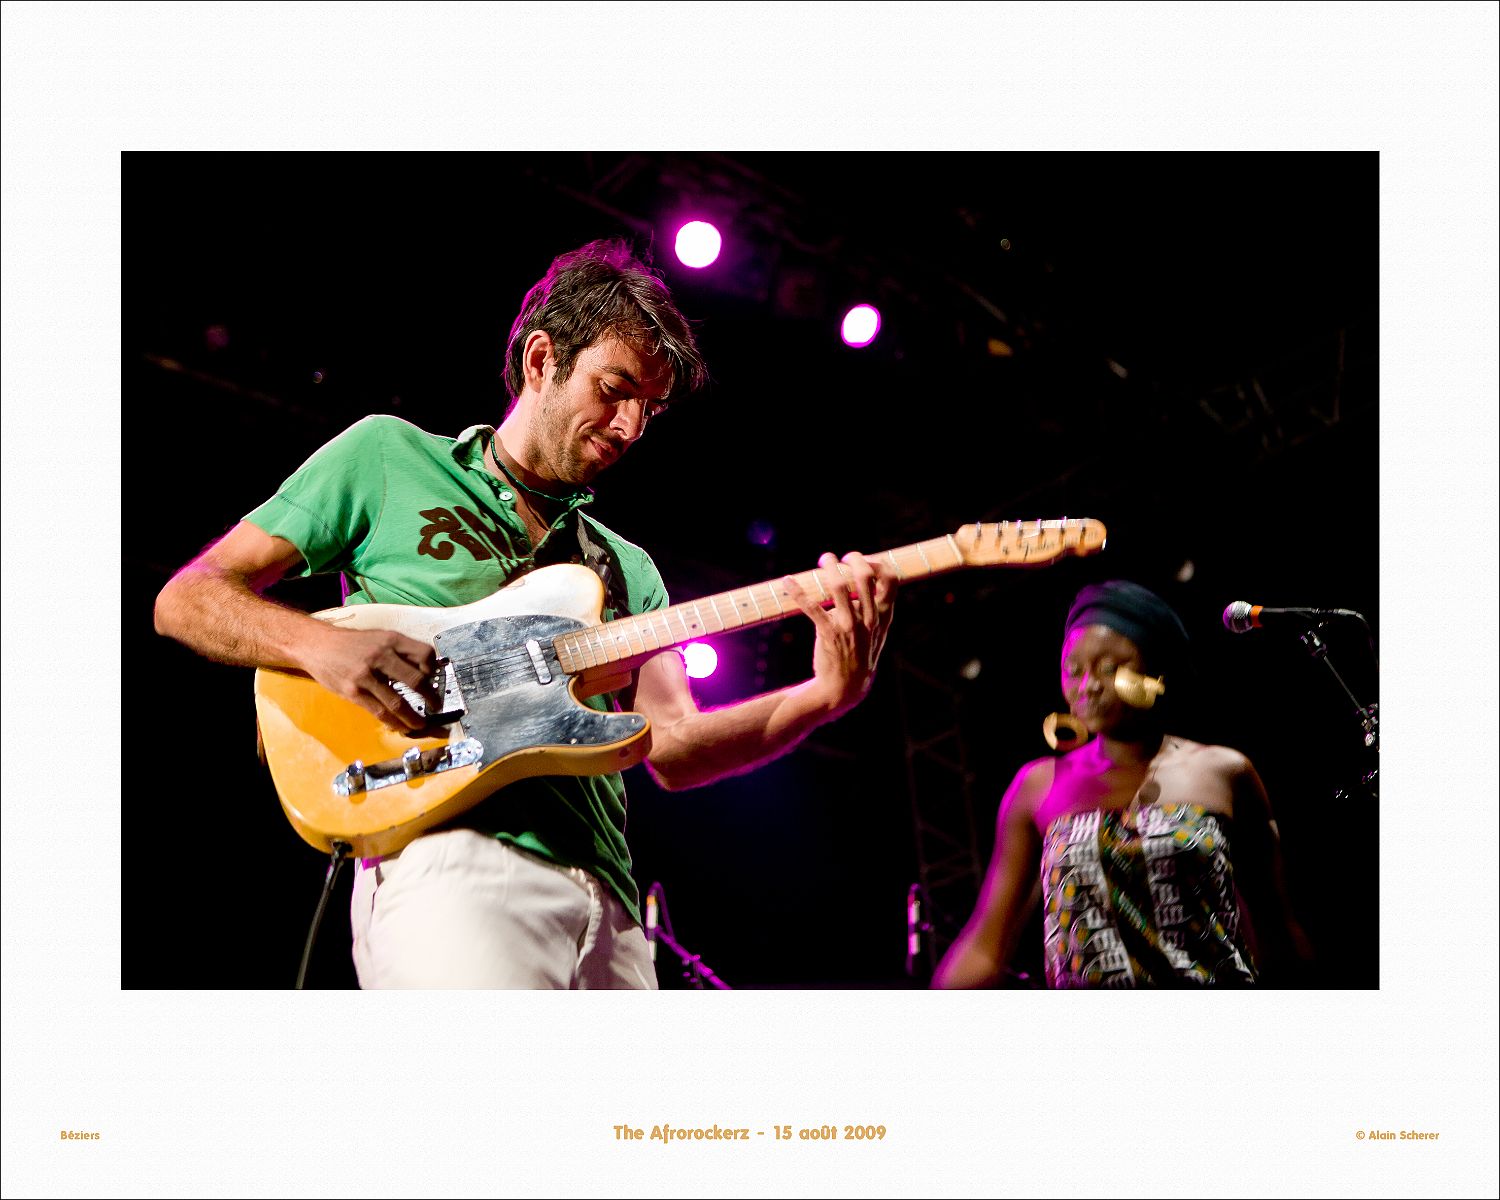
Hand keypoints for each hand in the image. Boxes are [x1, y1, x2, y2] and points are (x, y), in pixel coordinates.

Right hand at [302, 626, 438, 730]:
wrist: (317, 645)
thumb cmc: (351, 643)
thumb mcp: (378, 637)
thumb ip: (399, 650)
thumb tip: (424, 669)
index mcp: (391, 639)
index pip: (424, 653)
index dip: (433, 668)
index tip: (434, 679)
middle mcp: (380, 655)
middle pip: (415, 680)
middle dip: (431, 697)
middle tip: (436, 706)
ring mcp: (366, 675)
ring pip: (398, 702)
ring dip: (413, 717)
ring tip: (421, 724)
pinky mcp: (353, 691)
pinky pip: (379, 711)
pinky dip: (393, 722)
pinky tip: (400, 726)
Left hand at [784, 550, 896, 716]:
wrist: (846, 687)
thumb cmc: (859, 654)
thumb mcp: (876, 632)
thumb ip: (874, 607)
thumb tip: (863, 576)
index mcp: (883, 616)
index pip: (891, 580)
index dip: (877, 563)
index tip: (863, 559)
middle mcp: (868, 618)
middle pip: (864, 576)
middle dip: (853, 559)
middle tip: (840, 557)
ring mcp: (849, 626)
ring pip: (839, 587)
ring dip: (829, 567)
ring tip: (823, 559)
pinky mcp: (829, 633)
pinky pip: (812, 607)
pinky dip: (797, 591)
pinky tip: (787, 581)